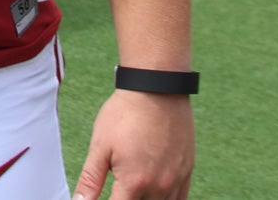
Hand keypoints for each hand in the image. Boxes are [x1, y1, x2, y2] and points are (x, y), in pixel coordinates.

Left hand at [72, 90, 193, 198]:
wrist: (156, 88)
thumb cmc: (125, 114)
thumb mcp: (100, 145)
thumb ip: (90, 179)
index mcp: (134, 184)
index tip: (103, 194)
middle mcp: (158, 188)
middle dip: (125, 198)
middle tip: (118, 186)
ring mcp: (175, 181)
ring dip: (144, 199)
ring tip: (132, 188)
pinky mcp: (187, 171)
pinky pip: (180, 199)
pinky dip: (166, 199)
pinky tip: (153, 191)